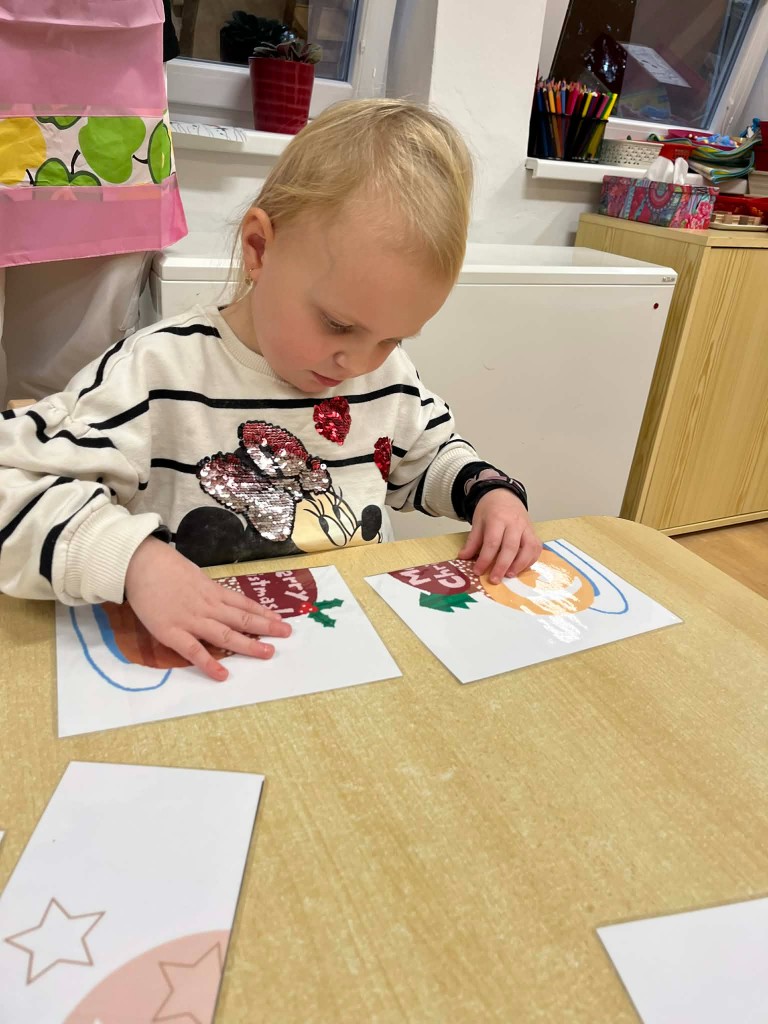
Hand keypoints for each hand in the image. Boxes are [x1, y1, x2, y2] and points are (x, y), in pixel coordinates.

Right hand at [124, 537, 291, 680]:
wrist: (139, 563)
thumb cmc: (163, 567)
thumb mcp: (192, 575)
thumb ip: (205, 589)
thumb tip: (218, 598)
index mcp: (212, 591)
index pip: (243, 603)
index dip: (263, 612)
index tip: (280, 618)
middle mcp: (208, 606)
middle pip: (242, 619)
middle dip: (266, 627)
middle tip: (287, 634)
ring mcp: (192, 620)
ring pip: (226, 635)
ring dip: (249, 645)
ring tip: (269, 653)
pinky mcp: (172, 632)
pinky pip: (194, 651)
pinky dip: (209, 663)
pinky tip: (223, 675)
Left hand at [457, 490, 541, 583]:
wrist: (505, 495)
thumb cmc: (490, 509)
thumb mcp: (478, 521)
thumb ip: (473, 541)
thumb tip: (463, 557)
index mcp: (498, 519)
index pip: (492, 542)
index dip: (485, 559)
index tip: (477, 571)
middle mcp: (515, 523)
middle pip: (511, 547)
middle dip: (502, 565)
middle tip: (494, 579)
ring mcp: (527, 528)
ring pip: (528, 548)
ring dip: (520, 564)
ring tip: (509, 575)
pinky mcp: (534, 532)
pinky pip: (536, 548)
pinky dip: (530, 560)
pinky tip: (520, 568)